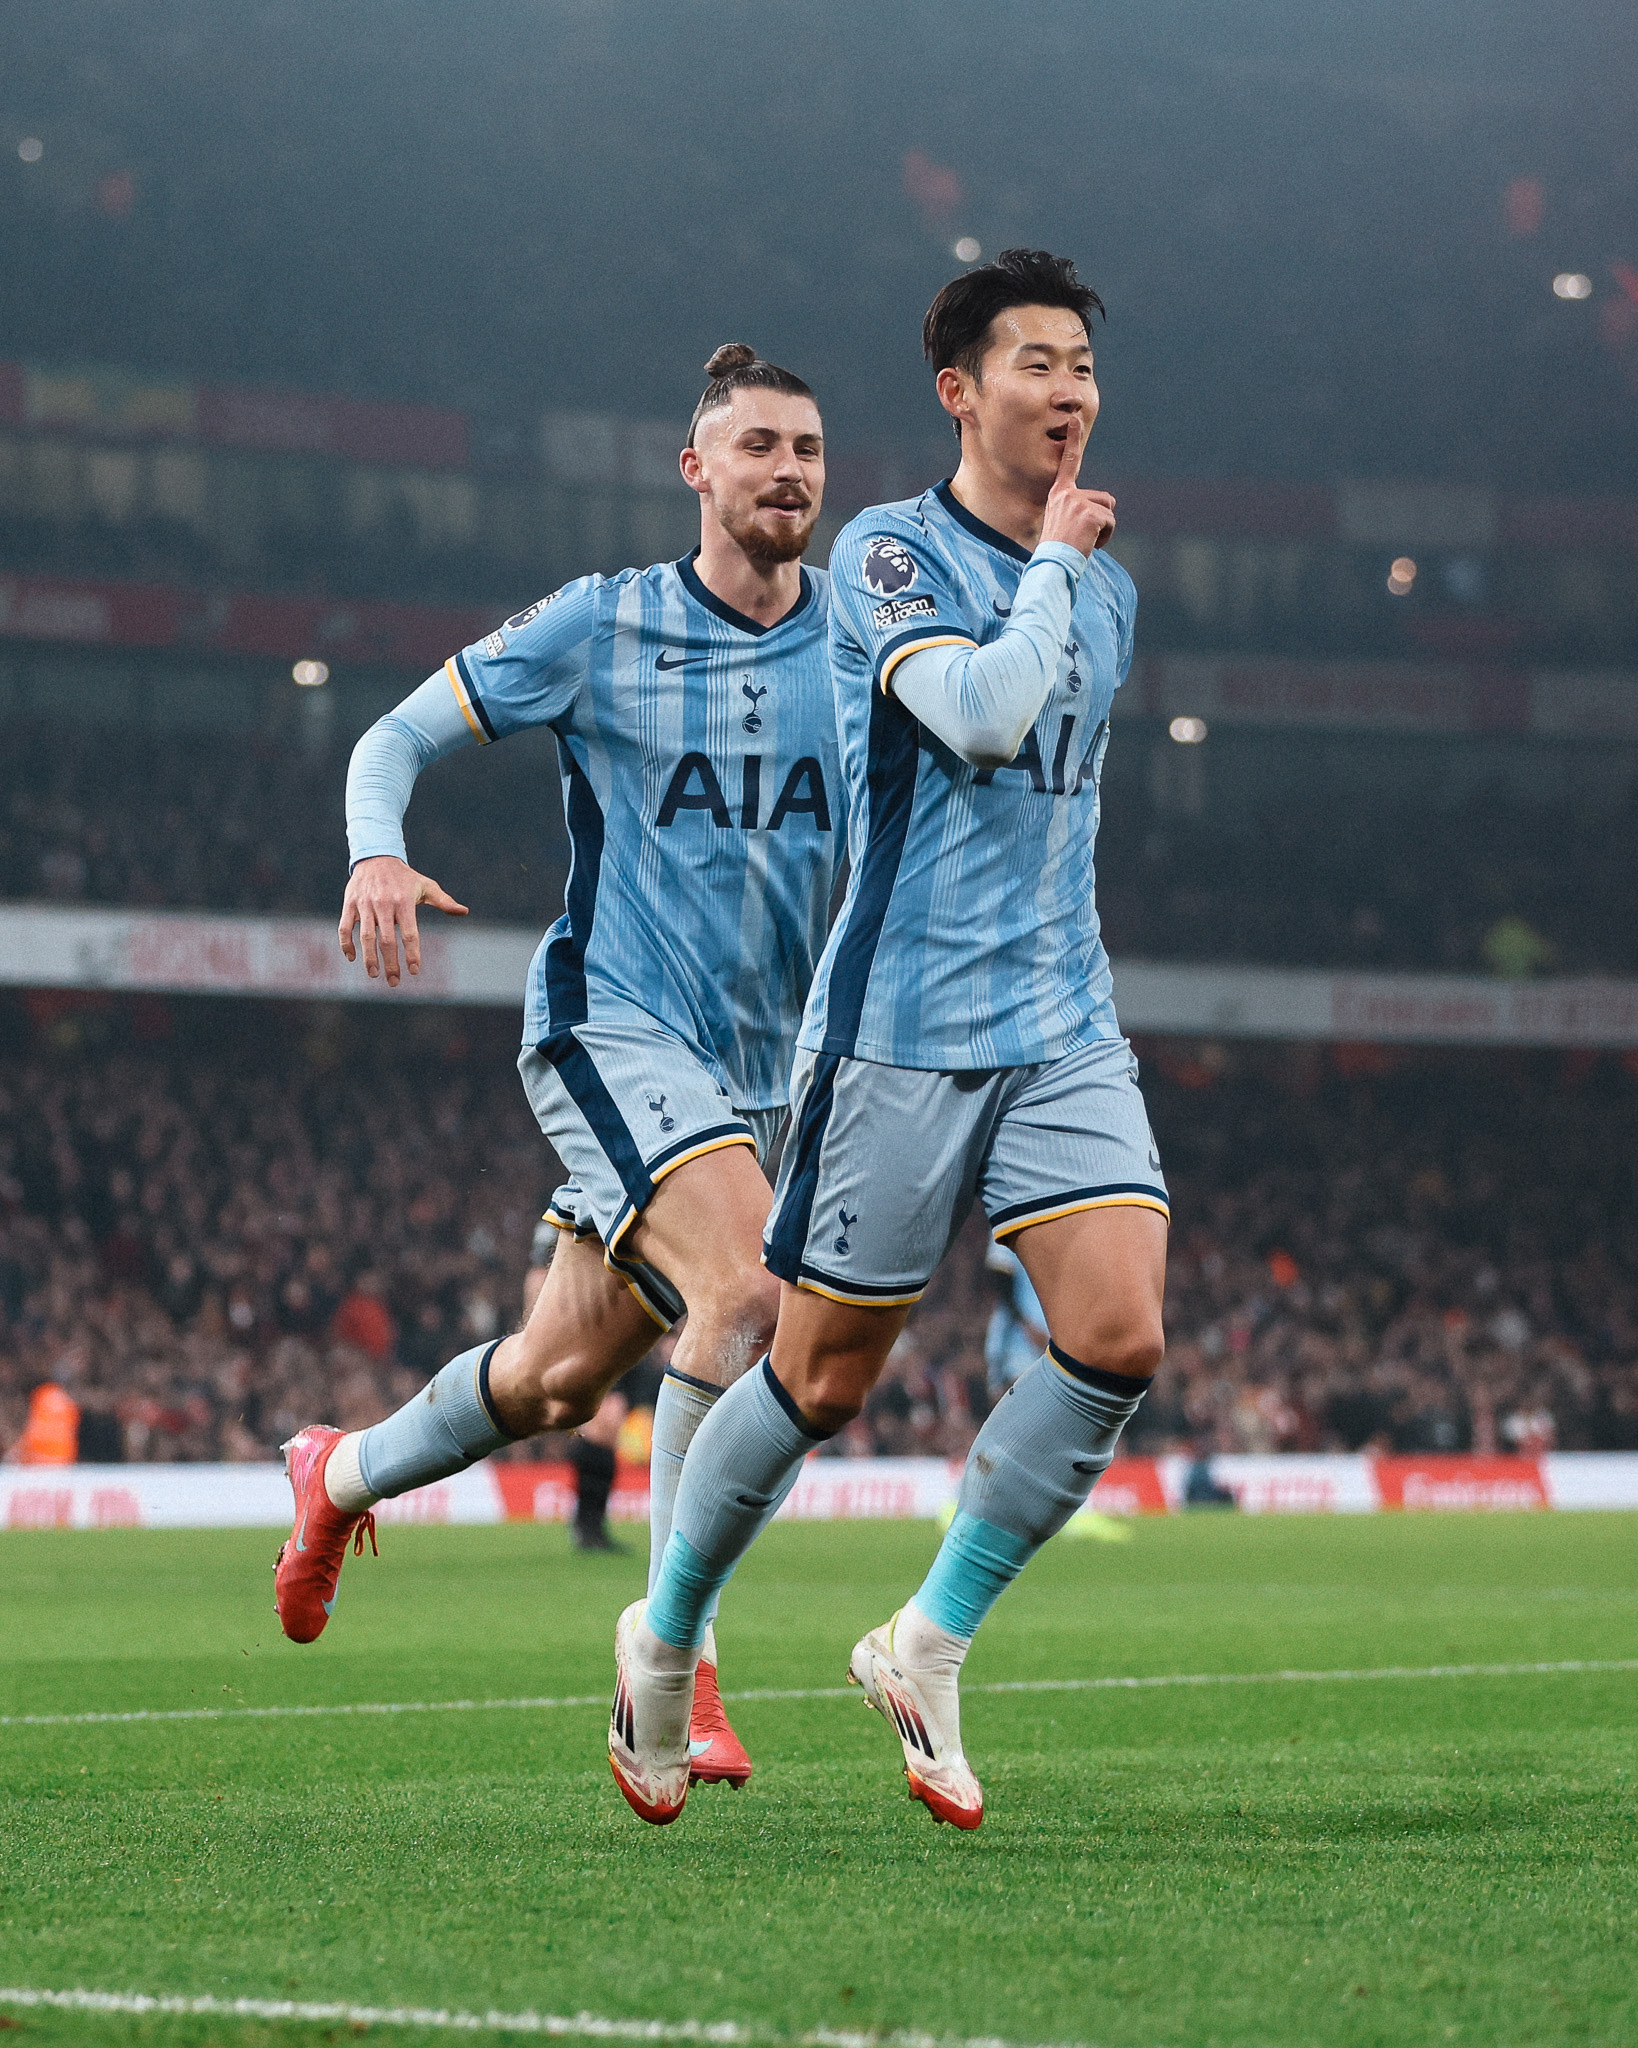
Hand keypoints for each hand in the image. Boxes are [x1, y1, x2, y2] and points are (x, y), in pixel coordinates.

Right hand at [338, 855, 467, 986]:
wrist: (376, 857)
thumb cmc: (405, 877)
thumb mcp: (426, 886)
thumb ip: (444, 901)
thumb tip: (464, 912)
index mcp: (404, 902)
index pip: (410, 933)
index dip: (412, 953)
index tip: (414, 971)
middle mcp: (384, 904)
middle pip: (387, 940)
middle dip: (390, 963)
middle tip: (394, 982)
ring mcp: (365, 904)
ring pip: (365, 936)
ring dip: (369, 957)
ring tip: (374, 974)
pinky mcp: (350, 904)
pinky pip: (345, 927)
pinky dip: (346, 943)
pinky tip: (351, 957)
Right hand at [1038, 415, 1115, 556]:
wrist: (1052, 564)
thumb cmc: (1058, 548)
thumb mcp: (1062, 522)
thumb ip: (1078, 508)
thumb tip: (1109, 501)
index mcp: (1059, 493)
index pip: (1069, 463)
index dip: (1073, 440)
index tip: (1075, 419)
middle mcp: (1067, 494)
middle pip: (1104, 498)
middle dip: (1102, 518)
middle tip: (1080, 535)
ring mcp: (1078, 503)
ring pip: (1109, 510)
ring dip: (1104, 528)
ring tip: (1084, 540)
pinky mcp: (1090, 514)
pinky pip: (1111, 522)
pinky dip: (1106, 536)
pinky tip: (1090, 545)